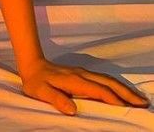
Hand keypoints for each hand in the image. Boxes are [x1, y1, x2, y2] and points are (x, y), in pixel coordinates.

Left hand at [20, 58, 149, 115]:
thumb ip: (56, 99)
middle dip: (127, 94)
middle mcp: (83, 75)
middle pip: (109, 83)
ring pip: (109, 80)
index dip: (113, 100)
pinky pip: (105, 80)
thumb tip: (72, 110)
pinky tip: (123, 92)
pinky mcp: (84, 74)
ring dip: (125, 89)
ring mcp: (84, 73)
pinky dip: (117, 86)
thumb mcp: (41, 91)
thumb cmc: (37, 82)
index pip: (99, 90)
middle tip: (143, 104)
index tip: (127, 109)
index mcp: (75, 80)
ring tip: (139, 99)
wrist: (32, 64)